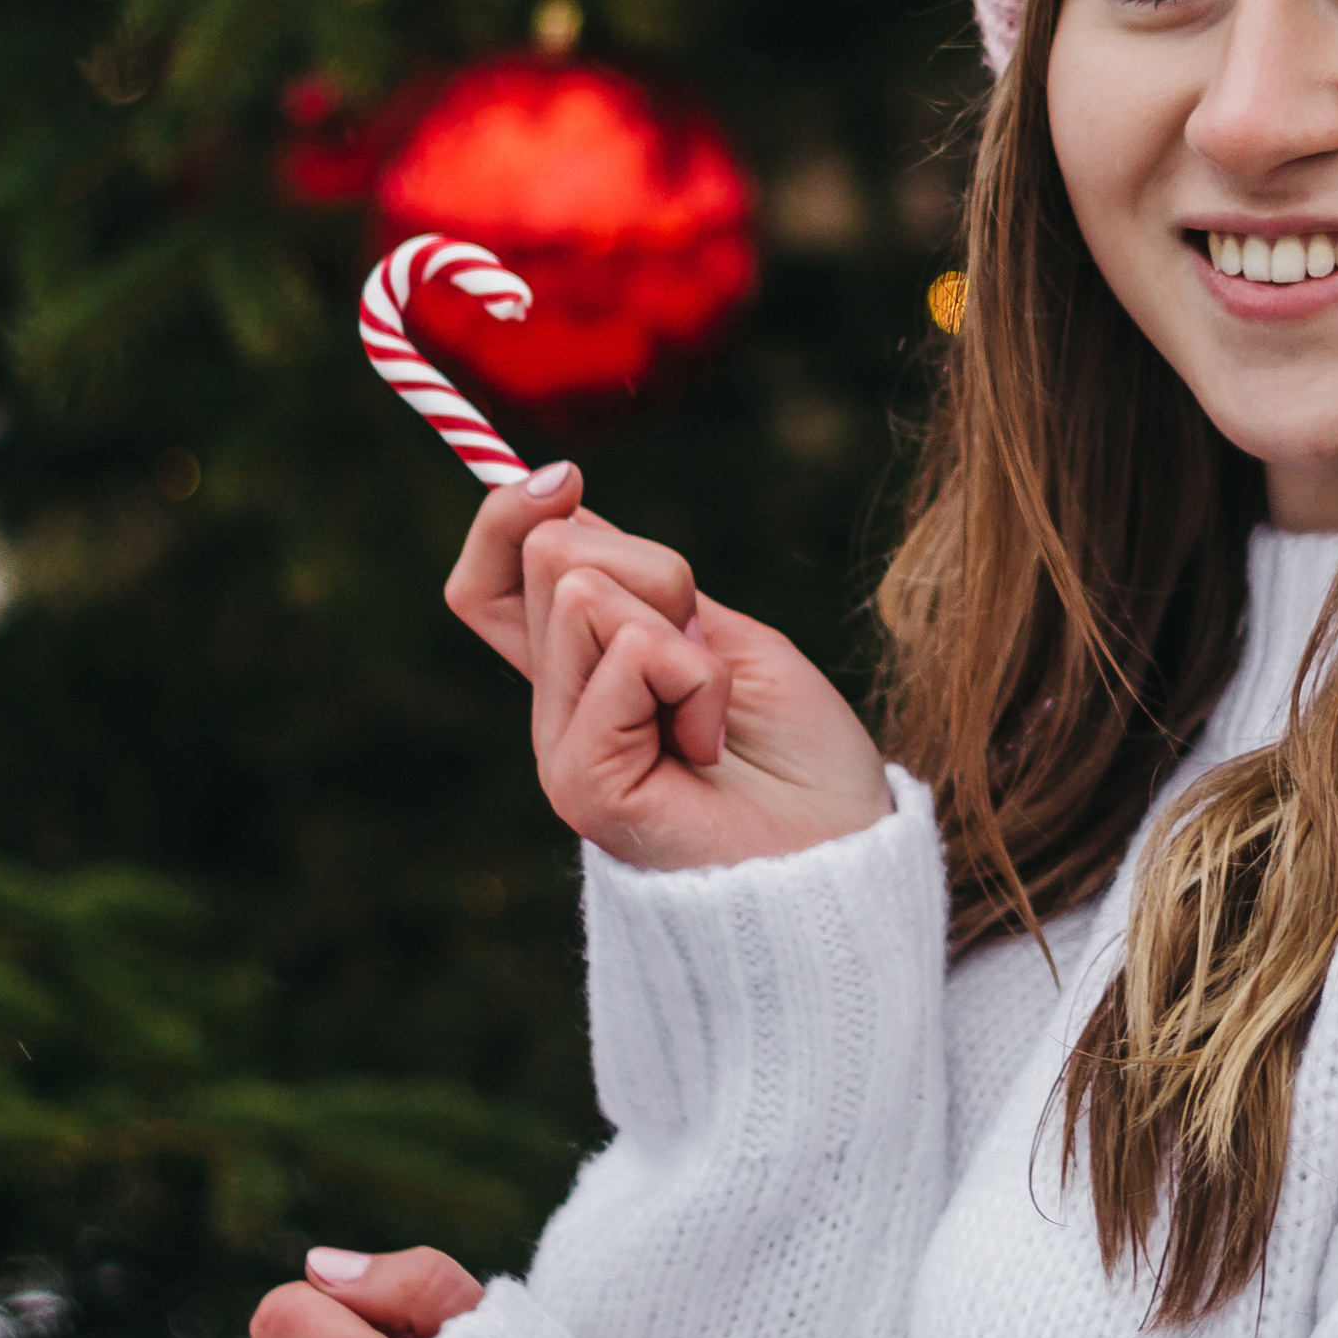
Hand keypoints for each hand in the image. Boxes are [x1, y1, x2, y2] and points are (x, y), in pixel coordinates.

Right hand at [443, 466, 894, 871]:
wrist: (843, 861)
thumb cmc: (801, 760)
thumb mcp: (723, 639)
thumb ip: (644, 590)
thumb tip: (561, 501)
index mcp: (586, 677)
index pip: (495, 582)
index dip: (504, 518)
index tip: (562, 477)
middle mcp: (559, 712)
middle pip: (551, 558)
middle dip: (655, 569)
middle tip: (705, 659)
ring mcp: (563, 749)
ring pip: (583, 591)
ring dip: (682, 630)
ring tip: (712, 710)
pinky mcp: (581, 782)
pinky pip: (628, 654)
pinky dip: (694, 678)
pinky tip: (709, 743)